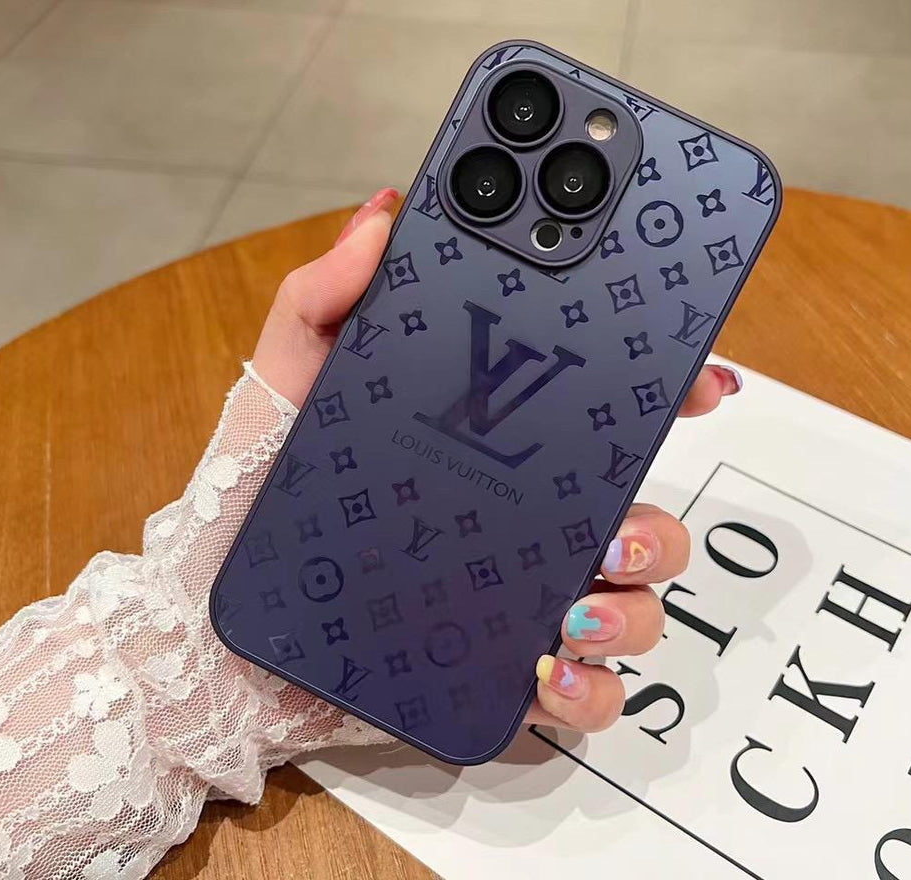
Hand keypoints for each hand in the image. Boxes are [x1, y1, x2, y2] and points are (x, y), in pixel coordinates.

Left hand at [253, 187, 740, 733]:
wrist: (217, 621)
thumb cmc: (255, 493)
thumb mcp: (288, 382)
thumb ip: (325, 298)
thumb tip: (384, 216)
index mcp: (496, 451)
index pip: (603, 417)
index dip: (663, 392)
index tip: (693, 376)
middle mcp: (525, 524)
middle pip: (641, 518)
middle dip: (659, 521)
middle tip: (616, 522)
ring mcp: (520, 602)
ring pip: (633, 606)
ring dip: (631, 604)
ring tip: (574, 600)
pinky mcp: (499, 675)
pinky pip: (586, 694)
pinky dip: (589, 688)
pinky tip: (545, 668)